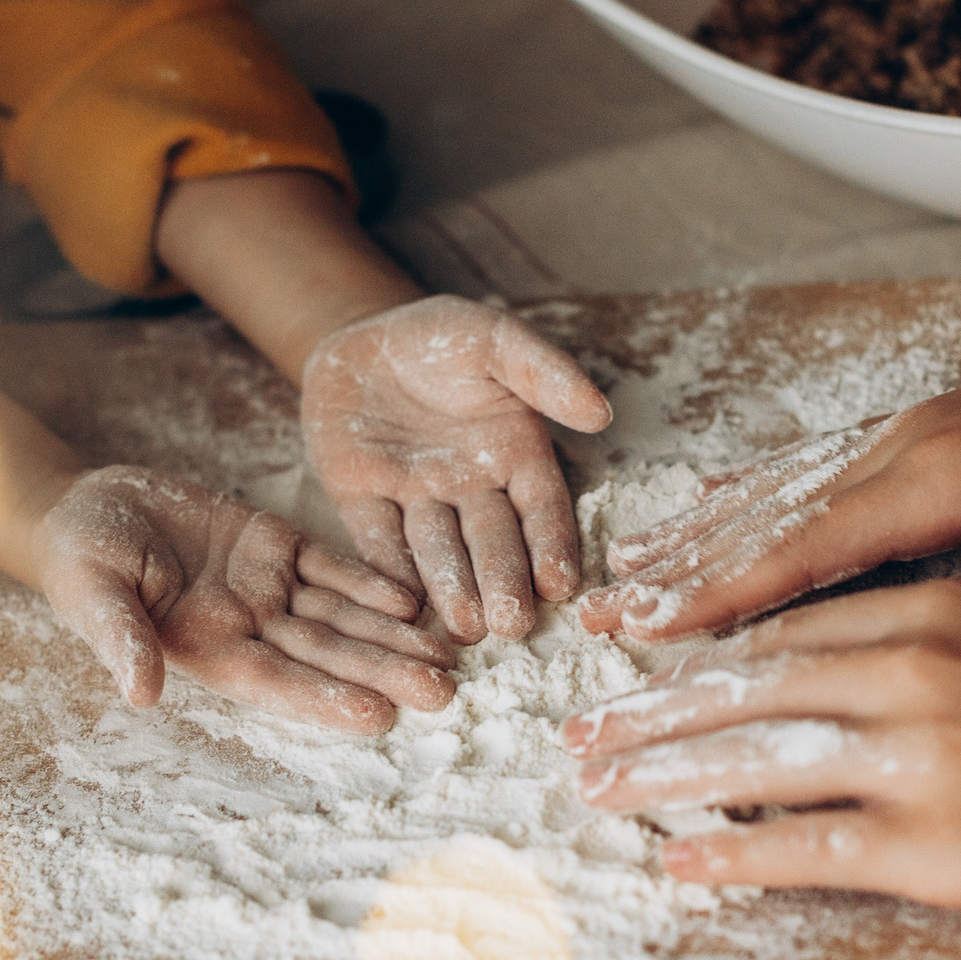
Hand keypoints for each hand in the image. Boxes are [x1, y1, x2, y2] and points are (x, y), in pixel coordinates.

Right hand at [31, 466, 455, 734]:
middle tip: (442, 694)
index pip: (276, 680)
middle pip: (325, 654)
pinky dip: (368, 581)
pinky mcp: (273, 543)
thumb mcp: (91, 594)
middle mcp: (246, 626)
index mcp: (205, 649)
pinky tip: (412, 599)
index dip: (324, 696)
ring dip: (391, 636)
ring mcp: (264, 586)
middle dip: (381, 672)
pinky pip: (329, 565)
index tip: (376, 715)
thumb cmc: (78, 557)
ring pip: (339, 615)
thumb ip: (120, 639)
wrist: (83, 505)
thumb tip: (141, 694)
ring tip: (446, 656)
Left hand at [303, 295, 612, 643]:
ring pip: (437, 549)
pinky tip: (400, 603)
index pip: (539, 509)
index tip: (561, 584)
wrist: (360, 334)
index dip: (550, 546)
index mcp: (514, 455)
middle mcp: (471, 489)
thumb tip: (600, 413)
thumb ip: (544, 372)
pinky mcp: (362, 501)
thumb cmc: (441, 337)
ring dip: (451, 588)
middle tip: (511, 624)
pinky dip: (387, 569)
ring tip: (464, 625)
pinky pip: (376, 538)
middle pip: (491, 542)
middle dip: (503, 583)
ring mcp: (416, 499)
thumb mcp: (496, 339)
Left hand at [565, 582, 960, 925]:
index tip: (634, 674)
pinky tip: (680, 862)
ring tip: (597, 795)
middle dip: (650, 717)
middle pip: (744, 691)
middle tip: (576, 738)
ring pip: (756, 762)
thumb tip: (865, 669)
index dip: (696, 661)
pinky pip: (807, 848)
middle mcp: (913, 668)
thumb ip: (943, 644)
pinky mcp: (945, 843)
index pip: (781, 634)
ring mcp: (922, 757)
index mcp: (935, 613)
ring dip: (663, 780)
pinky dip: (733, 854)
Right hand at [576, 311, 960, 640]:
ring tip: (630, 566)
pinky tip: (720, 503)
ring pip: (787, 490)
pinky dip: (758, 495)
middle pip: (772, 516)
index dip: (726, 596)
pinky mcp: (940, 429)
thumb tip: (923, 651)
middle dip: (683, 568)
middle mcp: (911, 443)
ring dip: (706, 534)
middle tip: (603, 611)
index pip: (808, 548)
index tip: (656, 634)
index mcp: (942, 473)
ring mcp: (920, 430)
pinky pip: (823, 467)